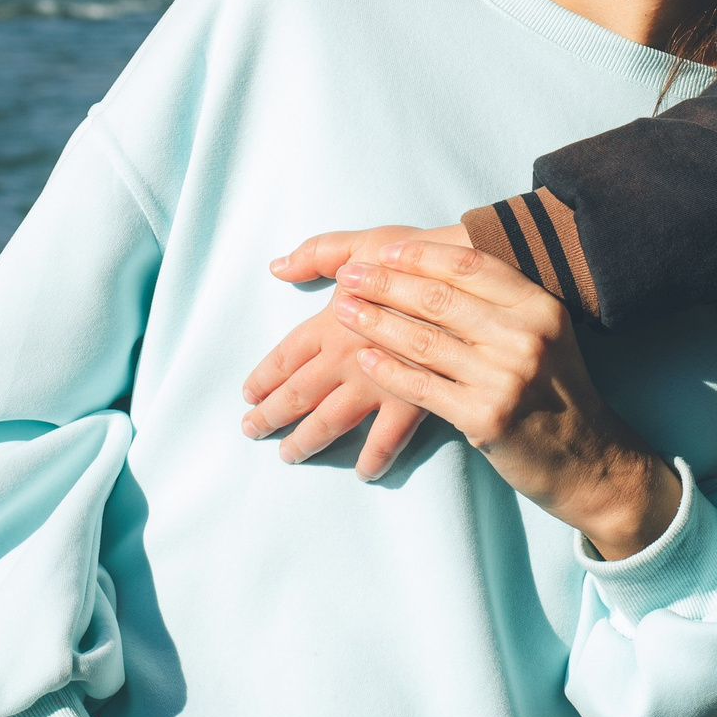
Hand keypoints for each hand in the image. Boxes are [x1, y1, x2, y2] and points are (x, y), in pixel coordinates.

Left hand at [236, 223, 471, 479]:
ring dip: (306, 441)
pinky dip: (373, 459)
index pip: (285, 357)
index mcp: (331, 322)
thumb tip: (277, 267)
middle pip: (297, 394)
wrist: (466, 281)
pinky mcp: (411, 400)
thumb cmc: (416, 258)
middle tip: (251, 430)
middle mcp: (345, 357)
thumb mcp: (361, 243)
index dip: (264, 376)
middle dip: (270, 415)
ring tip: (289, 454)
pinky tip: (364, 473)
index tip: (249, 394)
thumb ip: (317, 254)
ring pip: (330, 422)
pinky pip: (386, 440)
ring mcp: (377, 383)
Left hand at [335, 240, 681, 559]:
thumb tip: (435, 267)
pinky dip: (388, 371)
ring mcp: (506, 379)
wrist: (590, 461)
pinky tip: (363, 359)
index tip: (381, 251)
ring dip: (376, 323)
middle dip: (385, 284)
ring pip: (424, 341)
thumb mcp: (545, 334)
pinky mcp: (486, 418)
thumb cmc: (556, 392)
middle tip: (348, 277)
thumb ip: (501, 303)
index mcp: (540, 306)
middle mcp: (526, 337)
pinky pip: (423, 387)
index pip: (469, 266)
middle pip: (440, 299)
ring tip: (343, 311)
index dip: (420, 255)